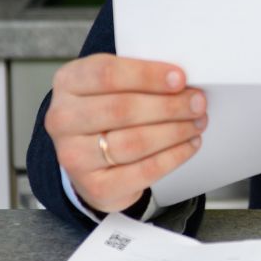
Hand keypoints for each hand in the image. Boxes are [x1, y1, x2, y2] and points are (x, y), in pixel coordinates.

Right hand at [45, 54, 206, 213]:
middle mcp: (63, 119)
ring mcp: (75, 156)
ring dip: (175, 131)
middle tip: (197, 102)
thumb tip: (181, 81)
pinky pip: (143, 171)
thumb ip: (138, 77)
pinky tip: (189, 144)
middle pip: (122, 109)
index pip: (106, 74)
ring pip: (134, 142)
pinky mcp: (95, 186)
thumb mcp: (110, 85)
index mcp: (68, 82)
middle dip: (169, 105)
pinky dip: (173, 156)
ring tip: (196, 122)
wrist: (89, 158)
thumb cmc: (106, 113)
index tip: (180, 78)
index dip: (147, 75)